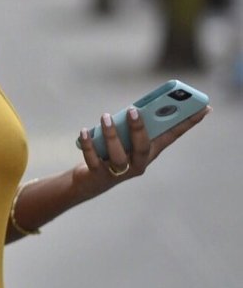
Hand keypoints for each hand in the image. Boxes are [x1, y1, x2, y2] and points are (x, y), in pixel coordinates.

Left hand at [77, 104, 210, 190]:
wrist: (90, 181)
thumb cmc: (112, 153)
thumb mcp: (125, 138)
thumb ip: (132, 126)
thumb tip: (139, 107)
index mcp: (150, 152)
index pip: (172, 136)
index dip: (188, 124)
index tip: (204, 108)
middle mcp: (138, 163)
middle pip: (143, 148)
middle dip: (139, 129)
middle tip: (132, 109)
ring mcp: (119, 171)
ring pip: (118, 155)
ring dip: (111, 134)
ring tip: (105, 117)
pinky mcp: (98, 174)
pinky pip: (93, 159)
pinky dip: (88, 145)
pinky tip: (84, 132)